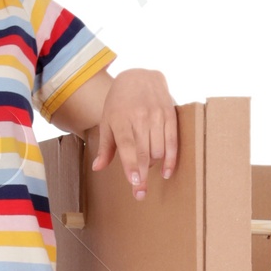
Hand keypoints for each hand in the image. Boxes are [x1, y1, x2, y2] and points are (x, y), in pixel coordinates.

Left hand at [89, 68, 176, 199]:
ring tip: (146, 165)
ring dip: (152, 164)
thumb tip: (97, 168)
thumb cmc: (120, 102)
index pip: (128, 145)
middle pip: (143, 152)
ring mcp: (157, 116)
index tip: (134, 182)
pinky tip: (166, 172)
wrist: (140, 76)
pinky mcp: (170, 115)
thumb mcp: (107, 121)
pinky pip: (173, 142)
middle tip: (140, 194)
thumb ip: (106, 147)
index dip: (132, 165)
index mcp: (121, 119)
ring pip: (158, 150)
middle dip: (142, 176)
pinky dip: (170, 159)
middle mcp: (140, 117)